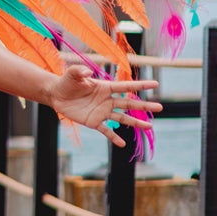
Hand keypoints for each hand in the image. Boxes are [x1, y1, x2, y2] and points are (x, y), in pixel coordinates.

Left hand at [43, 63, 161, 147]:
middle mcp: (107, 100)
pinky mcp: (93, 121)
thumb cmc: (67, 82)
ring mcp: (102, 112)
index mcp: (105, 88)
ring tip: (149, 126)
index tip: (155, 84)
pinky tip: (123, 144)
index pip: (126, 86)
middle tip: (160, 107)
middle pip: (129, 103)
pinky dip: (114, 137)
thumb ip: (80, 71)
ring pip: (122, 118)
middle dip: (144, 105)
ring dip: (135, 122)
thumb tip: (88, 72)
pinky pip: (106, 131)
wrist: (56, 95)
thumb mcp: (72, 74)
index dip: (140, 85)